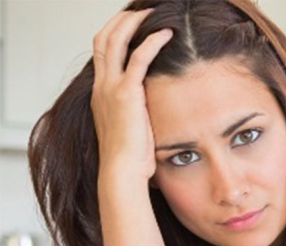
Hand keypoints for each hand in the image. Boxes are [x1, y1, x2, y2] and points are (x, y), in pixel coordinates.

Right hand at [90, 8, 172, 183]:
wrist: (122, 171)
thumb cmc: (130, 158)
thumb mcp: (130, 128)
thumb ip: (136, 113)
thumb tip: (152, 112)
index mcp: (100, 94)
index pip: (101, 53)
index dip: (114, 34)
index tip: (131, 25)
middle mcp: (101, 86)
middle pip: (103, 39)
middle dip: (121, 21)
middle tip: (141, 11)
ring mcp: (111, 88)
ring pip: (115, 41)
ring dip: (133, 23)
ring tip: (152, 14)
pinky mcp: (127, 93)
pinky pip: (138, 57)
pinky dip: (152, 41)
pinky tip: (166, 34)